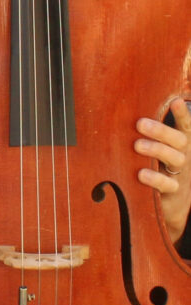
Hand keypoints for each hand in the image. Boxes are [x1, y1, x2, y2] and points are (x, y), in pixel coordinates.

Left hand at [136, 99, 190, 242]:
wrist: (172, 203)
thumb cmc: (158, 167)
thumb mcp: (155, 150)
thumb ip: (146, 135)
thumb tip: (119, 112)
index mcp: (180, 143)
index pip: (185, 126)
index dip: (182, 114)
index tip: (176, 101)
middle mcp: (183, 156)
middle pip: (179, 140)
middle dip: (160, 130)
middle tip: (140, 124)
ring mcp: (180, 174)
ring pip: (175, 159)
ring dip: (157, 150)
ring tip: (137, 145)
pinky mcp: (173, 192)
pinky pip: (168, 185)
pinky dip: (156, 178)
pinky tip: (141, 174)